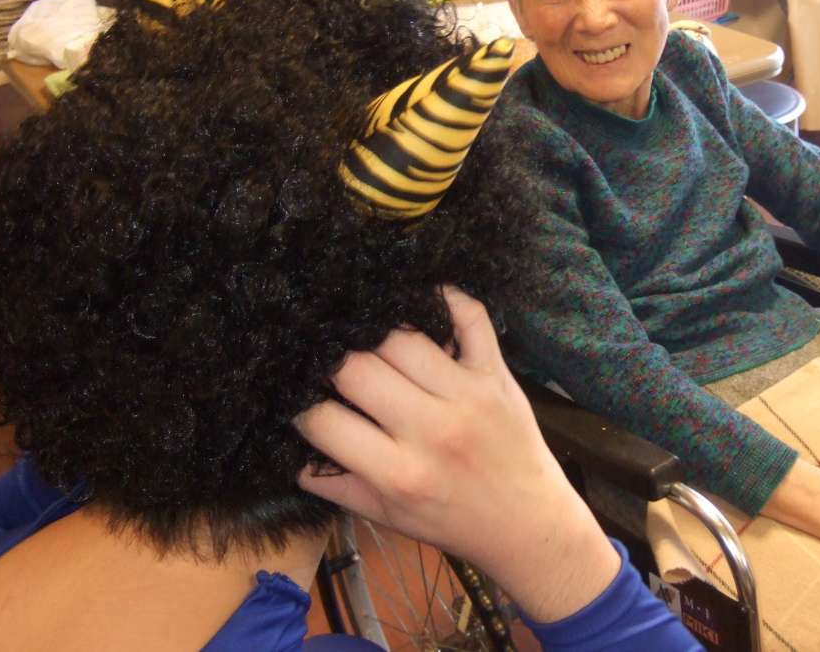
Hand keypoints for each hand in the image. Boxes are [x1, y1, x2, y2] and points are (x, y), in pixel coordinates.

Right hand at [295, 285, 619, 621]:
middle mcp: (432, 430)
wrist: (529, 524)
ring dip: (374, 328)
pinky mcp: (497, 375)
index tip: (299, 394)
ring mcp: (468, 396)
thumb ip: (335, 486)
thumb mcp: (388, 518)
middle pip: (357, 367)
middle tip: (327, 356)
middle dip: (331, 359)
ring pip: (402, 337)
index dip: (301, 405)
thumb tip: (290, 453)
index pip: (324, 421)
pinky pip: (472, 318)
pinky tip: (419, 295)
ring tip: (362, 329)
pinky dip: (446, 297)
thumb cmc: (455, 521)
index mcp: (398, 473)